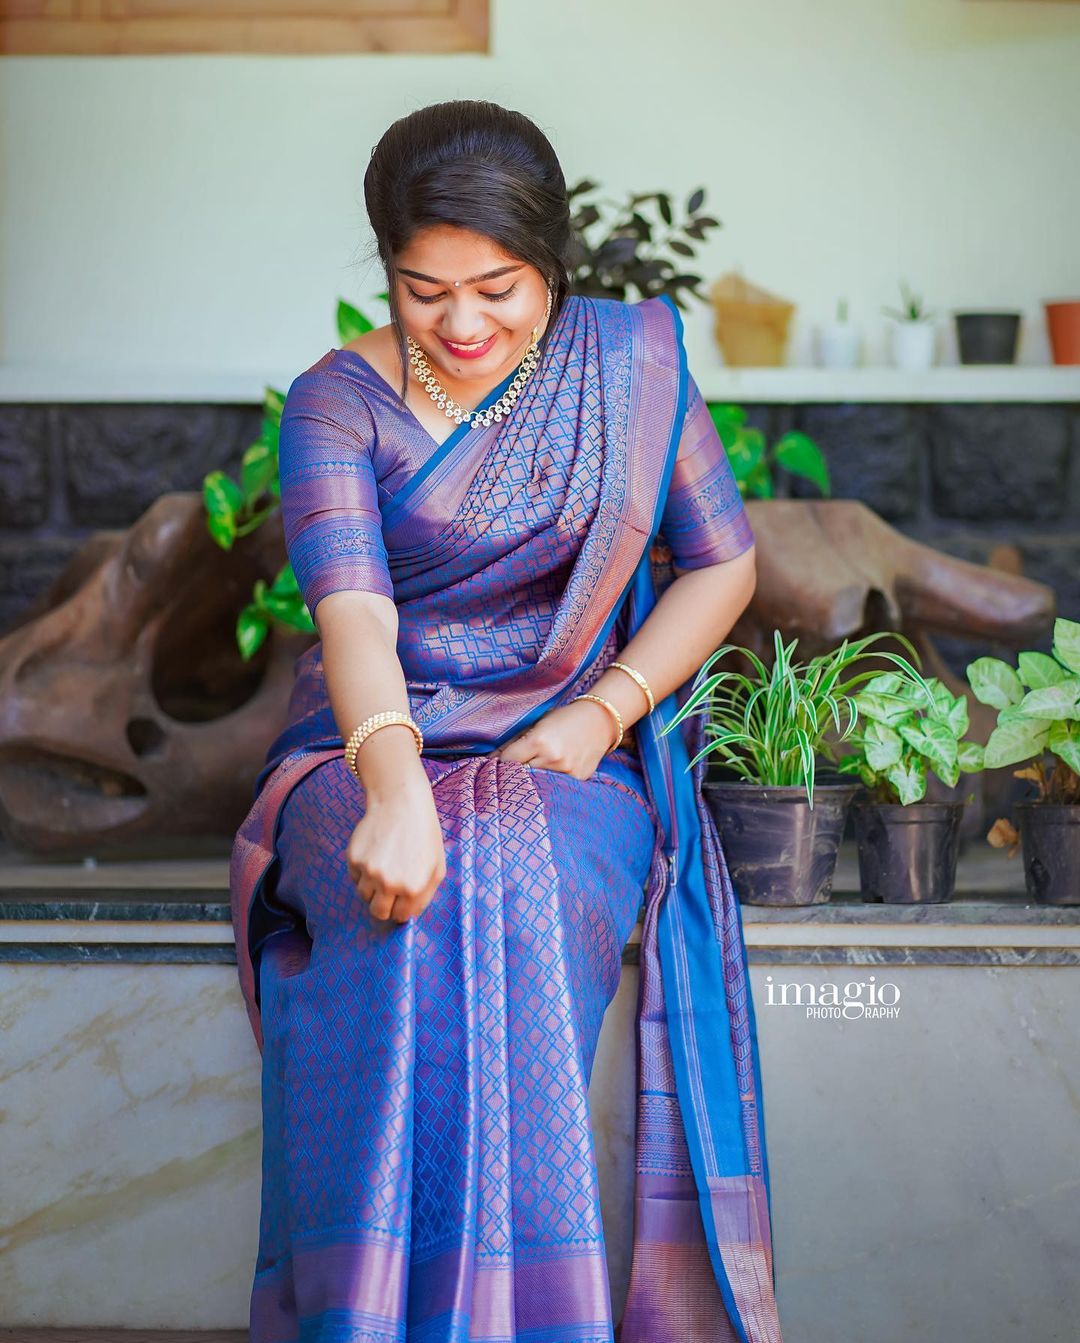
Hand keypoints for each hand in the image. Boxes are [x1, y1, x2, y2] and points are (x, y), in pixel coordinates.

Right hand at [344, 773, 445, 923]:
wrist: (401, 804)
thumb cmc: (423, 835)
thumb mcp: (437, 868)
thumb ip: (424, 897)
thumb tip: (407, 915)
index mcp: (413, 888)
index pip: (400, 917)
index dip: (401, 908)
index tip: (401, 899)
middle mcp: (389, 884)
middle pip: (378, 912)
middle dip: (384, 905)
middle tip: (389, 889)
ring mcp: (369, 871)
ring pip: (364, 896)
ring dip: (372, 887)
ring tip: (385, 865)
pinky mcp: (354, 859)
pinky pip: (355, 878)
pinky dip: (362, 871)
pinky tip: (375, 853)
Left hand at [493, 699, 618, 779]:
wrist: (600, 721)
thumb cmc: (564, 719)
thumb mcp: (538, 724)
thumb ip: (515, 742)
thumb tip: (491, 761)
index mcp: (539, 740)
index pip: (508, 760)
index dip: (500, 762)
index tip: (498, 764)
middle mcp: (552, 757)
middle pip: (521, 774)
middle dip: (515, 773)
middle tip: (514, 771)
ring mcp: (567, 771)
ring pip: (538, 783)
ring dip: (533, 779)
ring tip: (536, 770)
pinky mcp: (578, 779)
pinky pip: (557, 786)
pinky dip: (552, 782)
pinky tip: (554, 773)